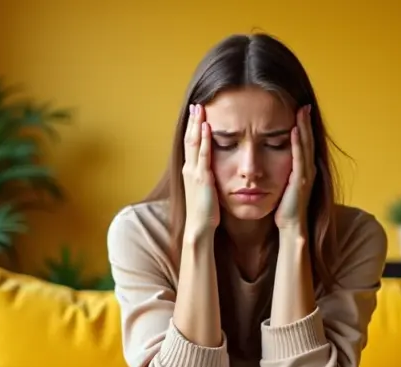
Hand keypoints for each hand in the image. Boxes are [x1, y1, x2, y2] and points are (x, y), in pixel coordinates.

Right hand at [182, 103, 219, 239]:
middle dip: (192, 121)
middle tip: (196, 104)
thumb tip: (211, 171)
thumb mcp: (204, 191)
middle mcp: (189, 169)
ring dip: (197, 124)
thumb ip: (205, 179)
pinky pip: (203, 154)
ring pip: (194, 143)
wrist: (198, 228)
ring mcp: (194, 172)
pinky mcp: (202, 178)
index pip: (190, 145)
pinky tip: (207, 127)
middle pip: (189, 139)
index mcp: (189, 171)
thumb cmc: (204, 213)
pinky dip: (205, 139)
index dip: (192, 128)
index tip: (195, 114)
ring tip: (200, 108)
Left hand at [275, 105, 314, 229]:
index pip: (303, 144)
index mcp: (303, 170)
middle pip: (307, 141)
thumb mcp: (283, 187)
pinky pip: (299, 158)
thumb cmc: (285, 210)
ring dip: (304, 127)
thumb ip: (281, 173)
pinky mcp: (300, 181)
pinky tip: (295, 130)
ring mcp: (306, 175)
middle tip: (303, 104)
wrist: (292, 227)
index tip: (299, 111)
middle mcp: (307, 170)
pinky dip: (297, 143)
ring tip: (302, 110)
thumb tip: (270, 163)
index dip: (302, 127)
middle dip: (306, 122)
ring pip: (306, 146)